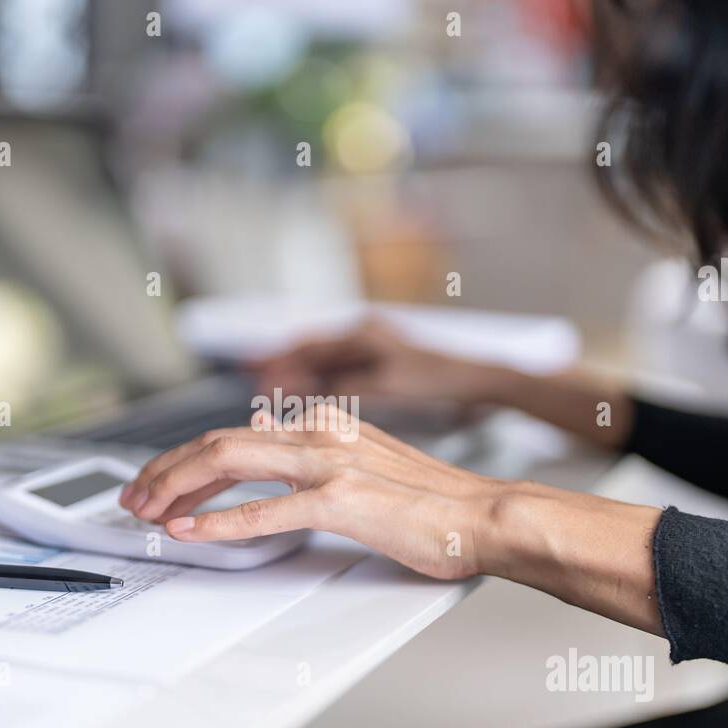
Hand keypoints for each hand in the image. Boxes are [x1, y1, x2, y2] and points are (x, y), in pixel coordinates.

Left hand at [118, 403, 664, 632]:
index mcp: (326, 425)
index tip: (160, 479)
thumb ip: (319, 459)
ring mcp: (330, 465)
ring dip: (178, 487)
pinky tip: (192, 532)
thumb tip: (271, 454)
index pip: (236, 432)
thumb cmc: (435, 503)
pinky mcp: (341, 502)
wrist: (486, 516)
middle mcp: (321, 434)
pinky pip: (266, 511)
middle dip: (166, 469)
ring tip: (147, 510)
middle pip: (219, 441)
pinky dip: (220, 523)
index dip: (187, 457)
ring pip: (229, 462)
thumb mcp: (368, 463)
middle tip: (135, 495)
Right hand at [252, 319, 494, 406]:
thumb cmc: (437, 379)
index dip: (278, 359)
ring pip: (322, 361)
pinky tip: (305, 396)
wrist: (475, 380)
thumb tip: (299, 395)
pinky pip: (338, 371)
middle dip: (281, 364)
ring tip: (270, 387)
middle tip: (252, 375)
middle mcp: (363, 334)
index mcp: (362, 332)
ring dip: (297, 374)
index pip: (308, 345)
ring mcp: (370, 348)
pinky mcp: (378, 364)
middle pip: (310, 350)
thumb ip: (341, 387)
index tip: (253, 370)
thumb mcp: (386, 385)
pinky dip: (318, 381)